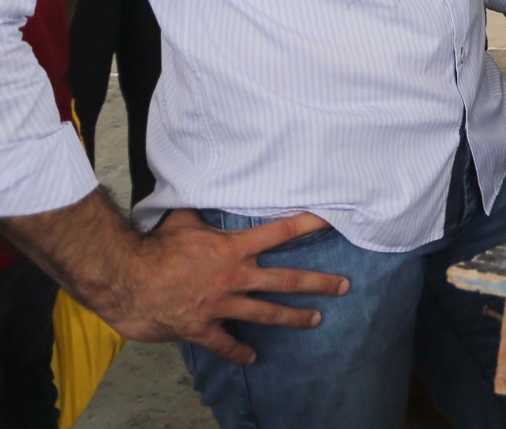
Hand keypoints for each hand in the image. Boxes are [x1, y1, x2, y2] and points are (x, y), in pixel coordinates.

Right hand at [96, 211, 348, 365]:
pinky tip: (252, 357)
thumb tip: (201, 183)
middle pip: (287, 280)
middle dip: (319, 283)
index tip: (332, 219)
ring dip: (294, 318)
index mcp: (233, 249)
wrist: (125, 281)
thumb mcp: (181, 221)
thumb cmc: (153, 249)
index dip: (308, 223)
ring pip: (268, 313)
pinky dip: (239, 351)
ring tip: (317, 320)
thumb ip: (199, 207)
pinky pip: (226, 343)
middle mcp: (235, 277)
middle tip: (344, 286)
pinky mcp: (203, 327)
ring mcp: (222, 304)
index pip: (280, 232)